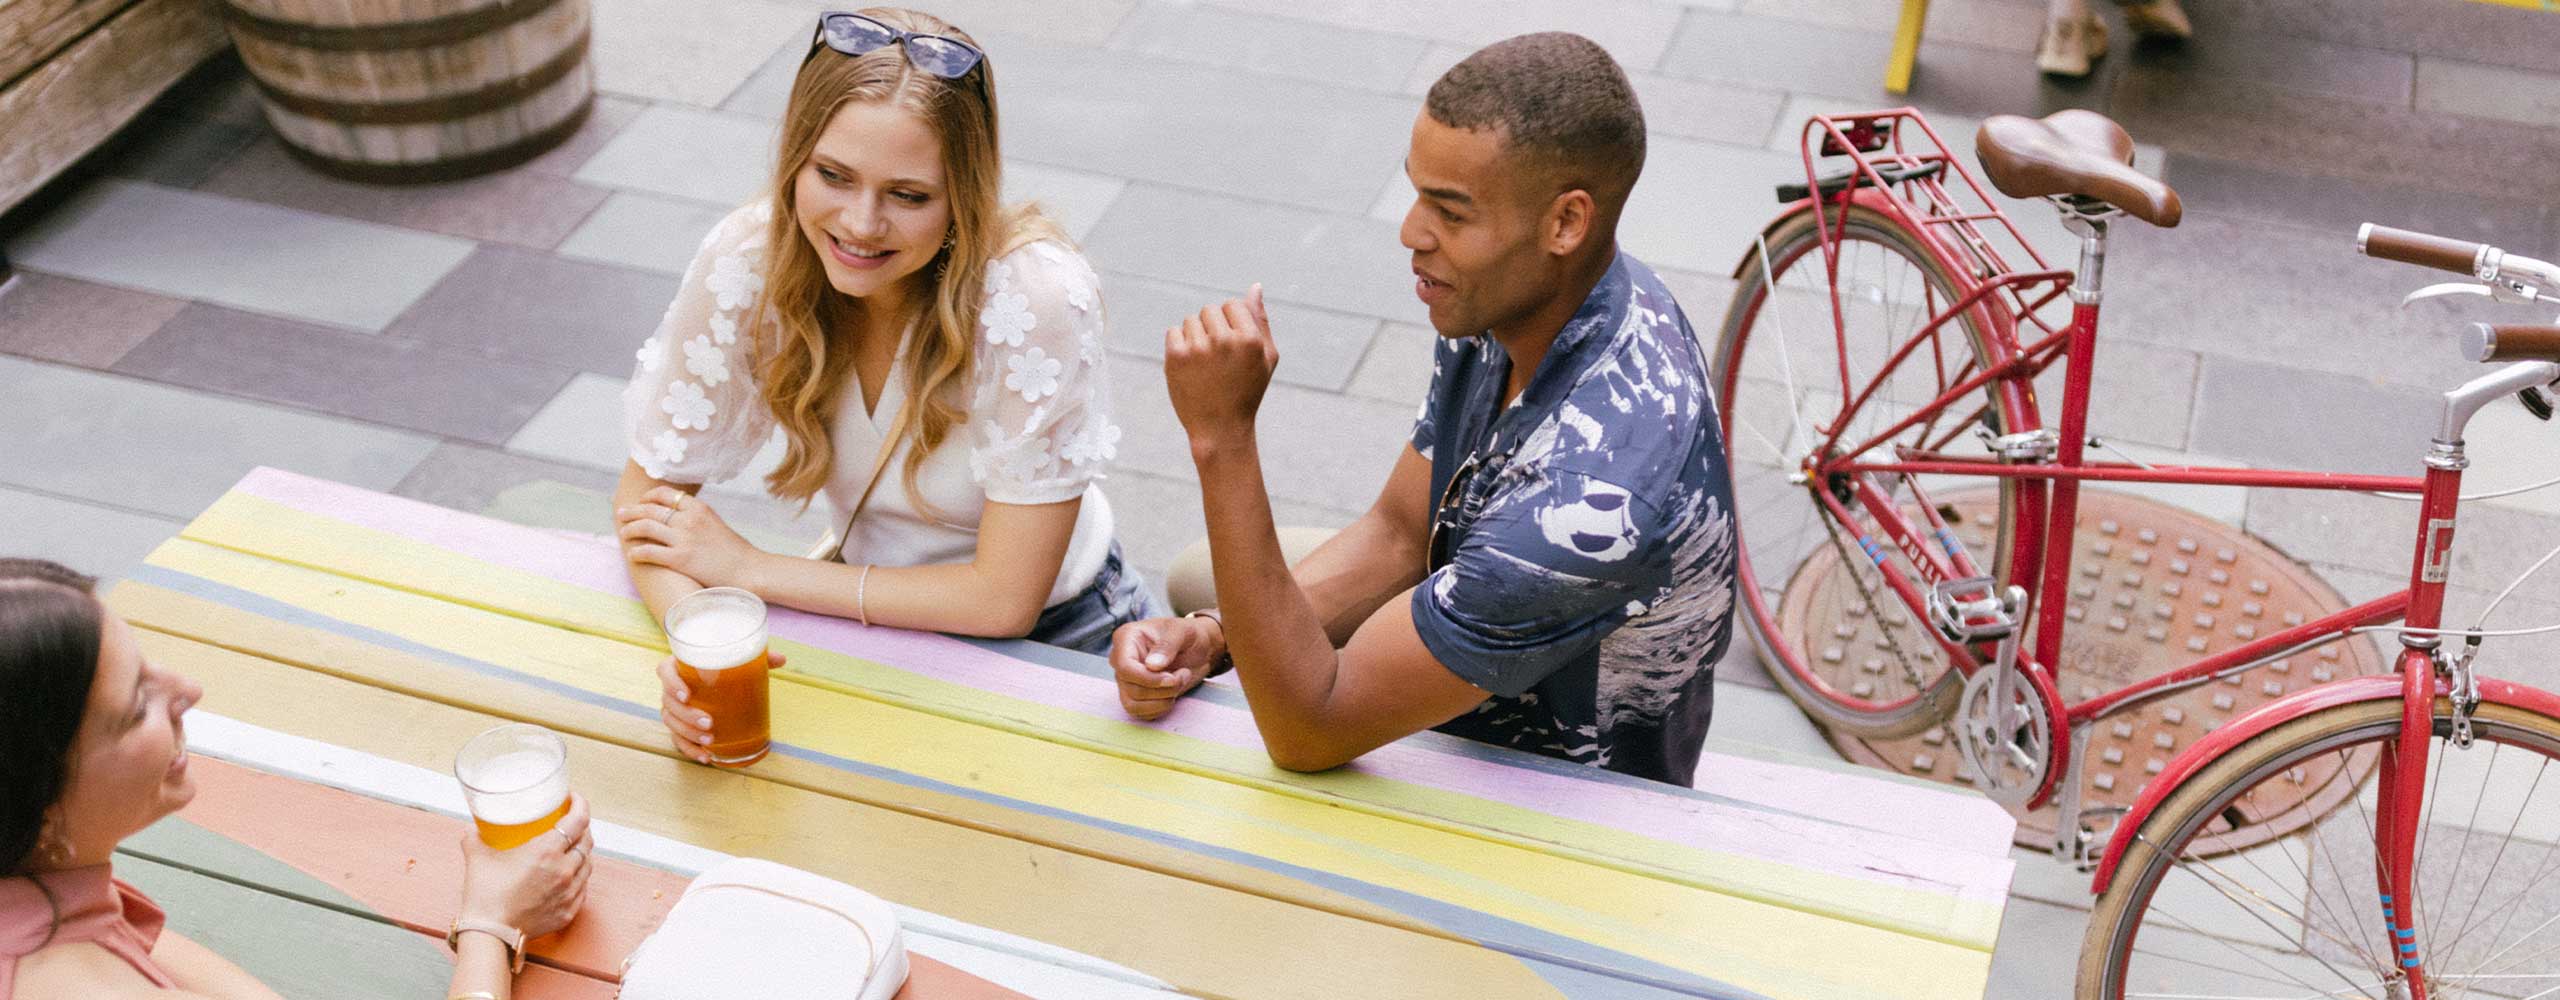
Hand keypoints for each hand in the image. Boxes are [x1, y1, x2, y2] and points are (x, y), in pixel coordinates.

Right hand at [458, 793, 592, 939]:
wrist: (490, 934)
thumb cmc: (485, 895)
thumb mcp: (477, 857)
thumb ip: (474, 838)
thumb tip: (471, 829)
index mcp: (547, 851)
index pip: (578, 820)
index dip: (580, 805)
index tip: (573, 799)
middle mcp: (564, 870)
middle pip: (586, 841)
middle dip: (581, 828)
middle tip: (569, 823)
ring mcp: (569, 892)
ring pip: (587, 864)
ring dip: (581, 853)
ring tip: (570, 848)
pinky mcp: (569, 911)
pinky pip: (583, 888)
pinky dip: (578, 877)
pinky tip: (569, 875)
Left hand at [616, 487, 760, 586]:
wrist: (749, 570)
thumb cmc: (735, 552)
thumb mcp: (716, 524)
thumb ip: (697, 518)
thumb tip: (679, 517)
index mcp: (699, 508)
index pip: (666, 494)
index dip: (649, 497)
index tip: (641, 502)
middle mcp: (689, 520)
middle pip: (651, 509)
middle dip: (632, 511)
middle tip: (621, 515)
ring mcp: (684, 539)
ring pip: (645, 527)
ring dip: (629, 530)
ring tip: (623, 534)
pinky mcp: (680, 559)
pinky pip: (649, 552)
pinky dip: (637, 553)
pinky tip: (632, 555)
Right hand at [659, 650, 786, 764]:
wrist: (714, 677)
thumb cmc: (723, 664)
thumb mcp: (739, 658)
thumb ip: (758, 656)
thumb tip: (781, 659)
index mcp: (680, 666)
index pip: (665, 671)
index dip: (672, 684)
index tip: (686, 695)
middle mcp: (672, 687)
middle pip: (668, 702)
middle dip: (687, 716)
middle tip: (709, 722)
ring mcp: (673, 708)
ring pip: (672, 722)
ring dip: (688, 734)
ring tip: (710, 741)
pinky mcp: (679, 725)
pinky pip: (677, 739)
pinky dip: (690, 749)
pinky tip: (705, 756)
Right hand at [1108, 616, 1220, 720]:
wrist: (1198, 648)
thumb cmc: (1187, 635)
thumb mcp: (1182, 632)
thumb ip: (1167, 646)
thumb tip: (1152, 666)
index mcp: (1126, 638)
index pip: (1125, 666)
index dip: (1148, 678)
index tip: (1171, 678)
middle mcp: (1121, 660)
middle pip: (1131, 688)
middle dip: (1162, 689)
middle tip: (1184, 675)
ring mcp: (1126, 679)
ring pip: (1133, 704)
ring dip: (1162, 701)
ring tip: (1179, 683)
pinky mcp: (1134, 695)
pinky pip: (1140, 713)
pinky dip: (1160, 709)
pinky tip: (1173, 694)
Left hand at [1164, 284, 1275, 453]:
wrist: (1220, 429)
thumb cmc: (1247, 391)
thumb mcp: (1265, 358)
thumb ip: (1261, 320)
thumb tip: (1255, 286)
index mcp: (1250, 339)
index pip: (1232, 304)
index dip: (1231, 323)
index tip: (1231, 347)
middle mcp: (1225, 340)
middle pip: (1210, 309)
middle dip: (1212, 328)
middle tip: (1217, 358)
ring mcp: (1198, 348)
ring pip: (1190, 320)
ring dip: (1195, 337)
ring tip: (1204, 364)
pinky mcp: (1176, 357)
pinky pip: (1173, 332)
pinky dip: (1179, 345)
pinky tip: (1190, 366)